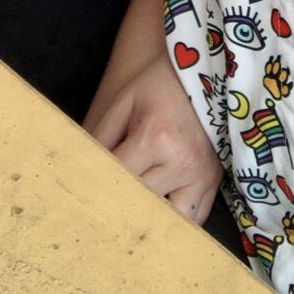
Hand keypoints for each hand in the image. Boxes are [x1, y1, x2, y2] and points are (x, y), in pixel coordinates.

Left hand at [87, 52, 221, 223]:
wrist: (205, 72)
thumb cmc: (160, 84)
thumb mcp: (125, 101)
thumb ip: (101, 136)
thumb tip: (80, 170)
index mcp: (154, 138)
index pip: (116, 177)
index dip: (96, 185)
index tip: (81, 196)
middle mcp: (180, 162)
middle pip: (139, 201)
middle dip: (118, 203)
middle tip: (100, 210)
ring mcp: (200, 175)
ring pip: (167, 219)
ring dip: (150, 218)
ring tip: (133, 216)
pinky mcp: (213, 181)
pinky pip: (195, 218)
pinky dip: (175, 221)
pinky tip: (160, 216)